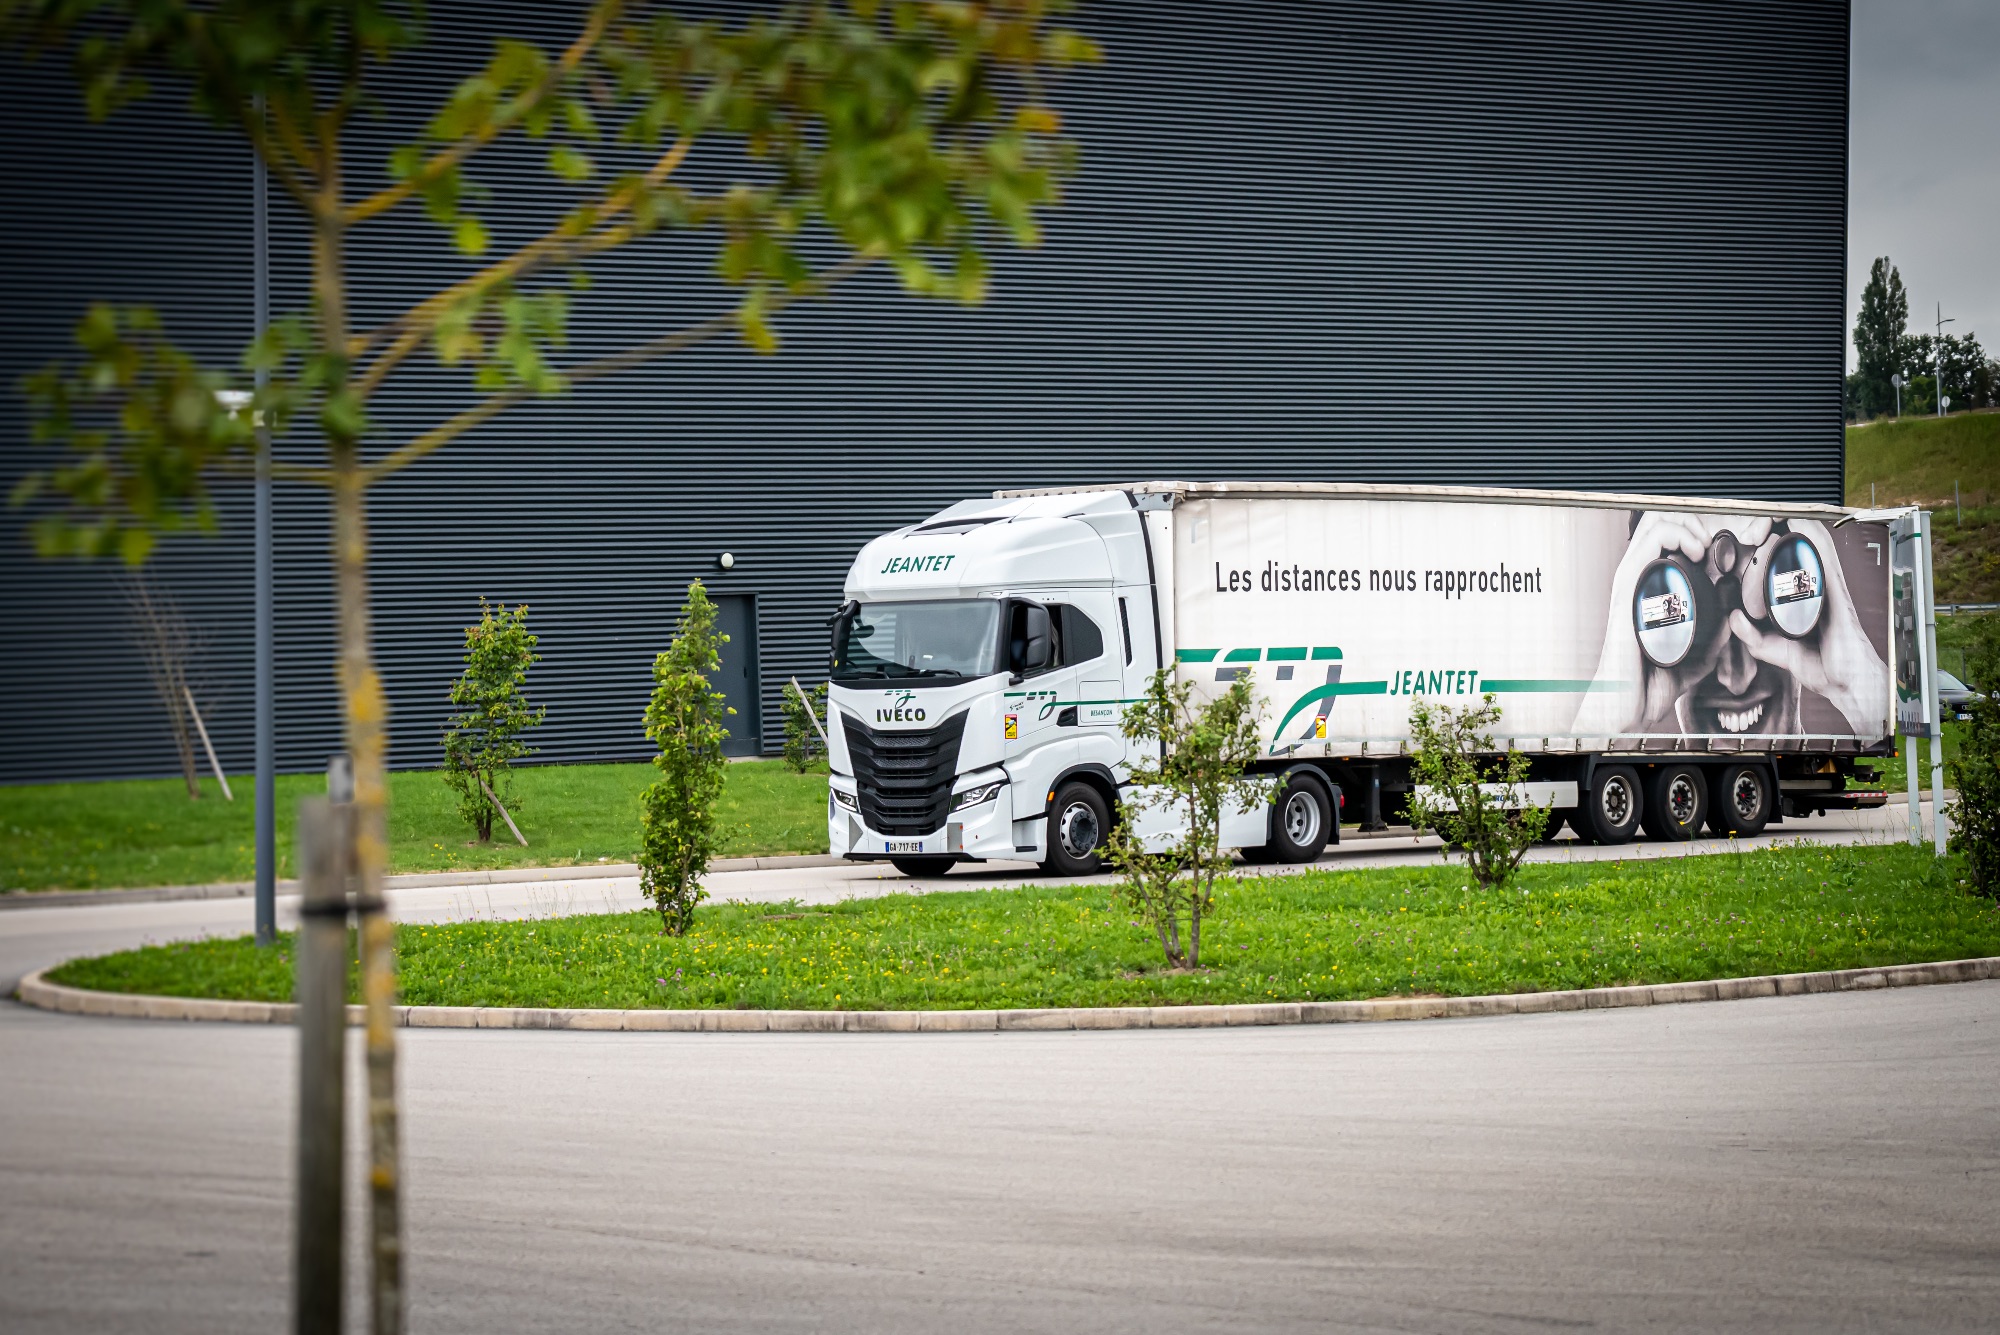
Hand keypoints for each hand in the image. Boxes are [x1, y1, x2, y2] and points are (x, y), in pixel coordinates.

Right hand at [1573, 512, 1717, 735]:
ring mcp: (1633, 582)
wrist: (1629, 702)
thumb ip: (1715, 637)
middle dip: (1694, 520)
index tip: (1725, 549)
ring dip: (1686, 523)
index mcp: (1653, 591)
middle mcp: (1640, 581)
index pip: (1671, 542)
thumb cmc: (1654, 681)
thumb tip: (1735, 619)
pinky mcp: (1628, 588)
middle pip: (1661, 523)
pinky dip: (1676, 534)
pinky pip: (1648, 544)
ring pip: (1654, 524)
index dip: (1700, 533)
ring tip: (1706, 543)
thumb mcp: (1698, 655)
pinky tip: (1696, 549)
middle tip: (1717, 541)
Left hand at [1727, 519, 1888, 736]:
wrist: (1848, 682)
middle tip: (1746, 532)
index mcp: (1798, 596)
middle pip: (1792, 545)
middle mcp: (1813, 586)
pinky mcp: (1834, 591)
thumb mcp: (1775, 650)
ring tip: (1762, 522)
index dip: (1761, 545)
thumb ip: (1752, 635)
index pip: (1780, 560)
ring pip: (1808, 543)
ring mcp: (1825, 586)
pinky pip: (1825, 556)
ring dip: (1785, 527)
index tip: (1739, 542)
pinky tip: (1796, 523)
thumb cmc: (1821, 664)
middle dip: (1767, 530)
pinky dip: (1811, 536)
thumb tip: (1733, 617)